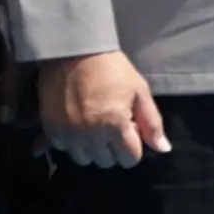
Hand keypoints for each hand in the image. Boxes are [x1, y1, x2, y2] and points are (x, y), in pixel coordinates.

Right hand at [37, 51, 167, 168]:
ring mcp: (68, 134)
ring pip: (84, 159)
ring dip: (92, 148)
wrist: (75, 51)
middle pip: (106, 162)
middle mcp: (90, 135)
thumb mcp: (139, 90)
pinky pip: (63, 149)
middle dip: (113, 147)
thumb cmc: (112, 68)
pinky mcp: (50, 129)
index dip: (133, 146)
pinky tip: (76, 125)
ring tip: (94, 125)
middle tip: (112, 123)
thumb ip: (152, 123)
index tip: (130, 128)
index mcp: (115, 125)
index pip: (129, 159)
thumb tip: (163, 149)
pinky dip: (71, 142)